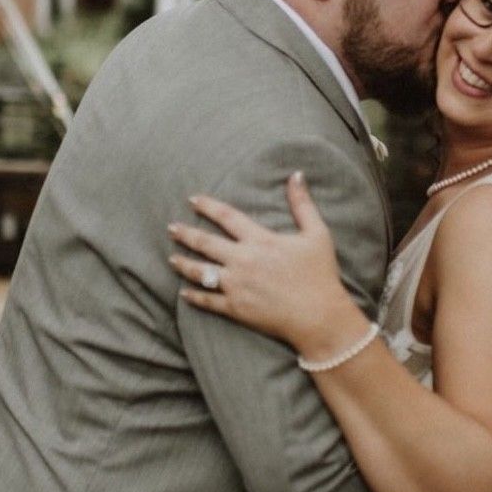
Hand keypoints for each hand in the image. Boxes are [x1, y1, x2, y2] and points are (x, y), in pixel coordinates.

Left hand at [169, 172, 353, 350]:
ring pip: (201, 272)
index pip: (227, 217)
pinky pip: (208, 301)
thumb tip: (296, 175)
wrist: (318, 316)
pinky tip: (184, 293)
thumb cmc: (320, 274)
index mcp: (260, 240)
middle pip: (206, 243)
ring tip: (172, 259)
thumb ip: (302, 204)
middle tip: (171, 228)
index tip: (193, 200)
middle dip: (186, 234)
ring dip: (184, 264)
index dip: (208, 206)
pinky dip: (194, 297)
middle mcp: (243, 260)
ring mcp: (236, 285)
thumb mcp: (317, 234)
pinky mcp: (236, 308)